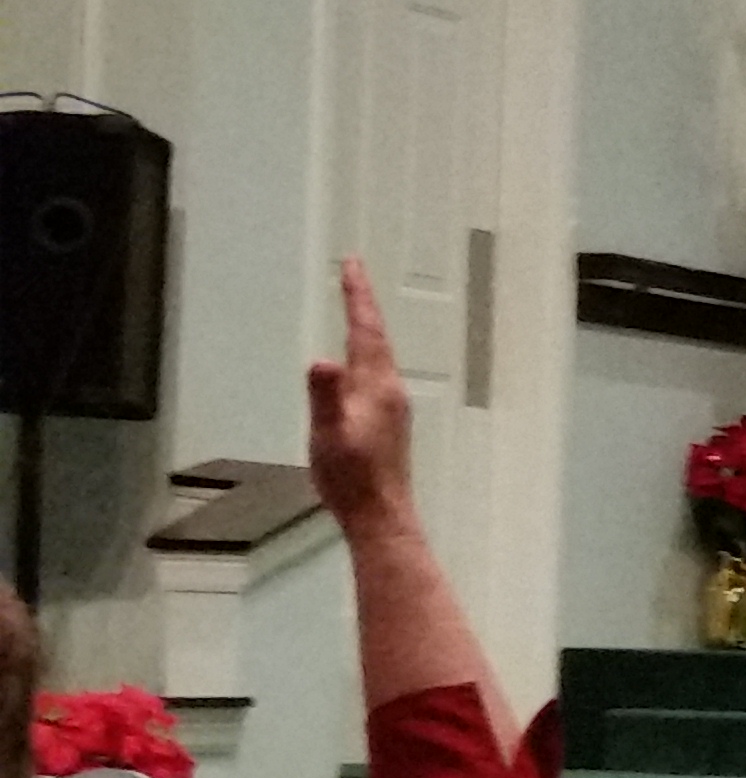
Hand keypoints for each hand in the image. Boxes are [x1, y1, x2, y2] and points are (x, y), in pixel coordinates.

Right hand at [301, 259, 416, 534]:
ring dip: (366, 326)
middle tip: (352, 272)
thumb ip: (325, 397)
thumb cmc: (352, 477)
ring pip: (378, 354)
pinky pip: (375, 371)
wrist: (379, 513)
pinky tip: (359, 361)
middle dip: (362, 303)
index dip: (358, 297)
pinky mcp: (387, 420)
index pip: (366, 331)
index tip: (352, 264)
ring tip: (356, 306)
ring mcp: (391, 405)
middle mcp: (390, 390)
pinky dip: (365, 351)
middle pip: (376, 336)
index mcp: (377, 387)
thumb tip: (322, 361)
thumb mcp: (330, 435)